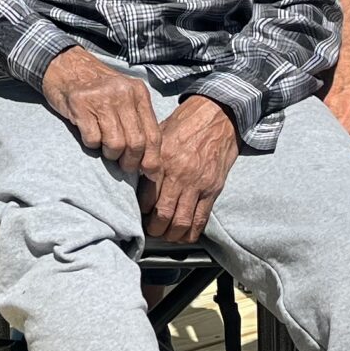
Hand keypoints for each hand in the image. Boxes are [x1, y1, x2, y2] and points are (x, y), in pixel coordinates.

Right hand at [40, 46, 158, 170]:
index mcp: (138, 92)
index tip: (151, 174)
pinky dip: (92, 144)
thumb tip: (150, 162)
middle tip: (124, 166)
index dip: (153, 159)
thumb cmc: (97, 88)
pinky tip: (89, 134)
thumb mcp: (124, 96)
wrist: (65, 65)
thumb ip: (137, 121)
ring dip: (110, 154)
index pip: (153, 133)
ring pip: (115, 144)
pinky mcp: (80, 104)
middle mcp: (123, 93)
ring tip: (105, 148)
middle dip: (130, 162)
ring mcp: (101, 98)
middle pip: (136, 142)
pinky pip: (92, 139)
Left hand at [141, 97, 238, 242]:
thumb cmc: (185, 123)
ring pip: (182, 222)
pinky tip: (182, 234)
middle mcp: (180, 175)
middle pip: (163, 215)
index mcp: (163, 160)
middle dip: (154, 229)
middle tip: (150, 231)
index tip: (137, 215)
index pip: (146, 197)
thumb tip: (132, 176)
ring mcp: (198, 184)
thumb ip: (147, 157)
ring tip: (165, 234)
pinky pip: (201, 219)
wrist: (217, 115)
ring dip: (171, 235)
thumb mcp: (159, 134)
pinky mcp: (213, 189)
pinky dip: (190, 232)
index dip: (139, 212)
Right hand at [322, 51, 349, 180]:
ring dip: (328, 151)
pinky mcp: (317, 107)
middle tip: (340, 179)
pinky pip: (316, 130)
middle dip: (340, 166)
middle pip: (340, 152)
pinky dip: (318, 138)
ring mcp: (329, 112)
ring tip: (328, 162)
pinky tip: (317, 144)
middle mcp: (347, 118)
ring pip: (326, 142)